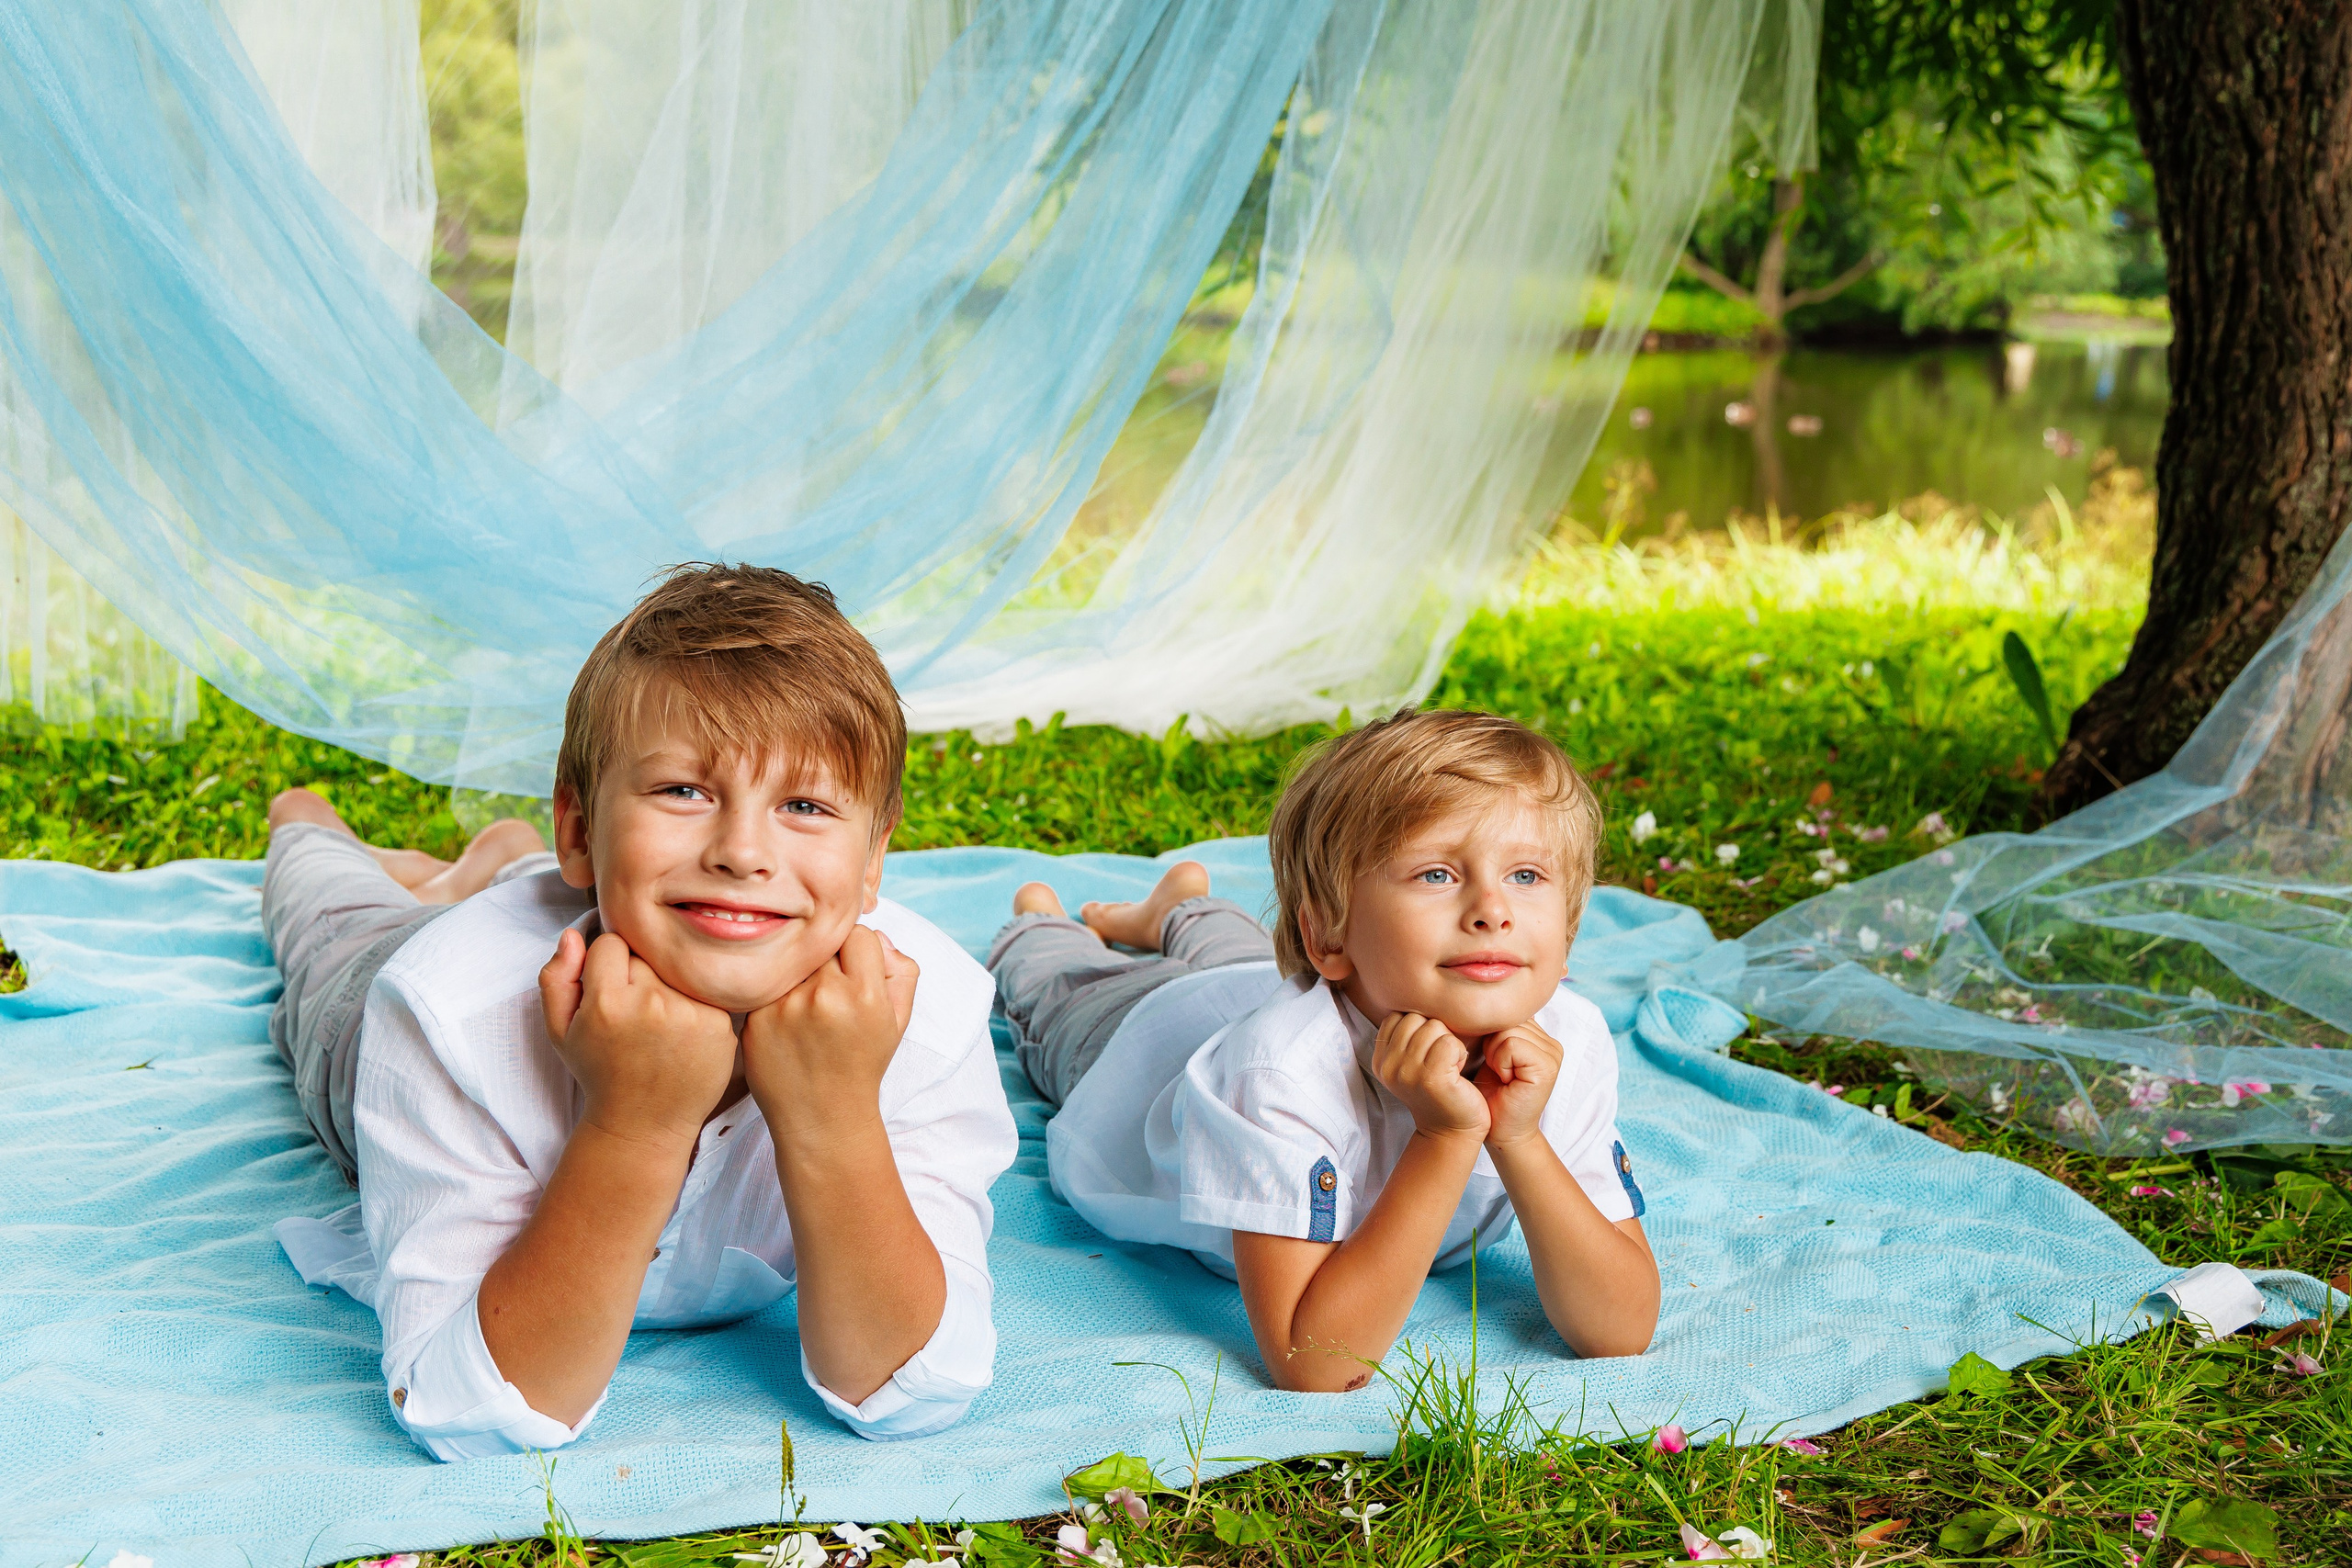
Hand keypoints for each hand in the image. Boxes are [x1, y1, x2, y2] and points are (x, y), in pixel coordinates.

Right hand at [538, 927, 737, 1146]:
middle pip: (647, 955)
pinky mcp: (720, 1024)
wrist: (644, 1123)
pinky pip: (705, 990)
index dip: (607, 966)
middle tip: (635, 1015)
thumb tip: (572, 934)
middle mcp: (651, 1004)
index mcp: (607, 1002)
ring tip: (658, 1026)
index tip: (610, 993)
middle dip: (639, 975)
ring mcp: (689, 1013)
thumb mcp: (561, 1031)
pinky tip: (682, 1034)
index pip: (611, 943)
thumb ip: (557, 978)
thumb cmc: (600, 1072)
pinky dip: (695, 1005)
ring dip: (668, 988)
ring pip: (677, 970)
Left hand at [742, 925, 918, 1141]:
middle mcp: (823, 996)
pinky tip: (788, 1025)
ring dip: (801, 978)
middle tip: (830, 995)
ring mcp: (785, 1007)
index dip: (857, 951)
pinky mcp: (755, 1019)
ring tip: (809, 1013)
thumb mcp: (897, 1021)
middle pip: (822, 944)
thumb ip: (900, 970)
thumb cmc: (861, 1064)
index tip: (854, 975)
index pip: (858, 934)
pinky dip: (777, 997)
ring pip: (793, 962)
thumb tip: (878, 936)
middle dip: (829, 962)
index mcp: (864, 994)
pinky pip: (768, 985)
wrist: (822, 1118)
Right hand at [1373, 1012, 1489, 1142]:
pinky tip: (1457, 1070)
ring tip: (1449, 1065)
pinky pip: (1448, 1042)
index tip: (1427, 1053)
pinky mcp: (1430, 1079)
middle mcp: (1388, 1066)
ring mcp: (1407, 1073)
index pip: (1398, 1017)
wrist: (1453, 1131)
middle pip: (1415, 1018)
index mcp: (1380, 1060)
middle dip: (1435, 1032)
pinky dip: (1459, 1052)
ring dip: (1449, 1042)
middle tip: (1441, 1060)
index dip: (1420, 1028)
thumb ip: (1407, 1035)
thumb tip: (1415, 992)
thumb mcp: (1412, 1062)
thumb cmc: (1440, 1090)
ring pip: (1433, 1027)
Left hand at [1472, 1020, 1562, 1148]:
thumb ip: (1495, 1026)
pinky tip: (1505, 1079)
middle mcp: (1550, 1040)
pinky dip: (1500, 1061)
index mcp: (1537, 1034)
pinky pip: (1512, 1045)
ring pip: (1507, 1029)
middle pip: (1507, 1017)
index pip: (1507, 1010)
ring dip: (1494, 1053)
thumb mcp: (1489, 1051)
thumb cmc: (1489, 1093)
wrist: (1499, 1129)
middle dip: (1490, 1042)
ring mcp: (1553, 1052)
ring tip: (1501, 1074)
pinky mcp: (1548, 1065)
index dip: (1489, 1032)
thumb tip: (1480, 997)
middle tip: (1496, 1070)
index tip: (1490, 1058)